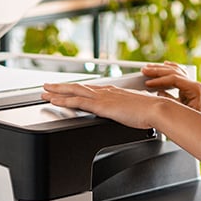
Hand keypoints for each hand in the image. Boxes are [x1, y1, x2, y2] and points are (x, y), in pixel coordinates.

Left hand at [41, 81, 167, 130]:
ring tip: (44, 92)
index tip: (66, 88)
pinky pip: (77, 102)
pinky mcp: (101, 106)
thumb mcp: (137, 109)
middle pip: (78, 87)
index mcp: (113, 92)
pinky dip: (63, 100)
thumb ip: (128, 110)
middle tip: (47, 86)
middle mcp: (106, 91)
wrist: (156, 109)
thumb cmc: (151, 112)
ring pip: (73, 92)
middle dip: (61, 87)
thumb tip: (129, 114)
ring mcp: (102, 98)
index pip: (90, 89)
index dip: (76, 88)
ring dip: (57, 92)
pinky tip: (53, 101)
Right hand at [140, 61, 200, 114]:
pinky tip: (164, 65)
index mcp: (195, 89)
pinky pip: (178, 74)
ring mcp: (192, 85)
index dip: (160, 80)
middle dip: (158, 71)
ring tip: (149, 68)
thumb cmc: (194, 123)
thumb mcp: (180, 113)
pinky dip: (170, 69)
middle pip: (174, 72)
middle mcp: (195, 84)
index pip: (174, 79)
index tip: (148, 83)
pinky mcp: (189, 88)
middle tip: (145, 71)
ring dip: (161, 68)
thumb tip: (160, 92)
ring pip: (175, 70)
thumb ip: (170, 101)